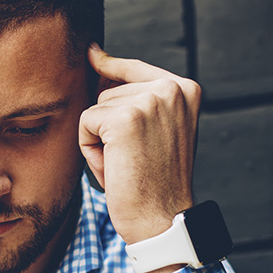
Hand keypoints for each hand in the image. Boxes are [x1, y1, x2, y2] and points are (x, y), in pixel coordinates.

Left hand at [78, 45, 201, 250]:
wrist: (161, 219)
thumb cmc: (155, 182)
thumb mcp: (156, 132)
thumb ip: (137, 101)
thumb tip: (97, 64)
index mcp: (186, 89)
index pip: (135, 67)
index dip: (109, 66)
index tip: (92, 53)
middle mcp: (172, 88)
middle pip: (109, 91)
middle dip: (107, 127)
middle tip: (132, 160)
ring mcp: (149, 101)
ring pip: (95, 108)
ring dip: (99, 140)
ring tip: (125, 164)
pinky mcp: (125, 118)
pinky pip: (85, 123)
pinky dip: (89, 149)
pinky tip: (114, 167)